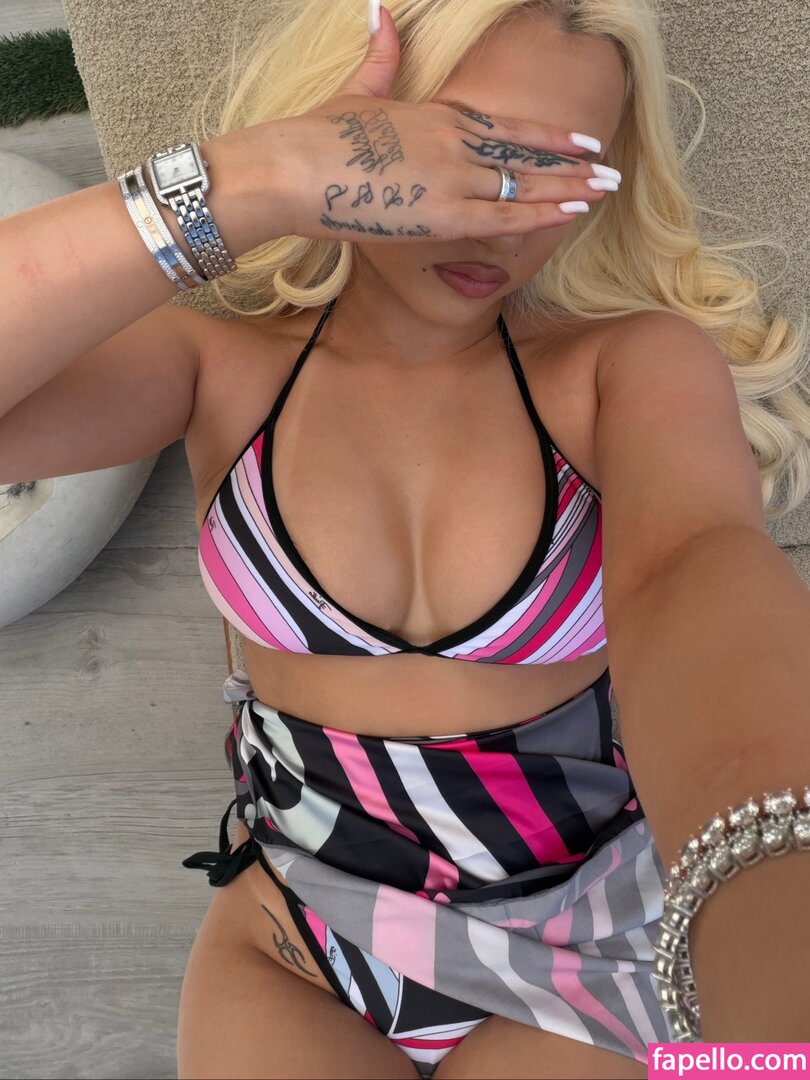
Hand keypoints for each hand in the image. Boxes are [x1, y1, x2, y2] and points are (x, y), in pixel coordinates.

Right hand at [264, 5, 619, 243]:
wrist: (290, 169)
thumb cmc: (316, 136)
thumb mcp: (356, 90)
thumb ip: (380, 56)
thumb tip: (380, 9)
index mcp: (439, 116)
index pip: (509, 128)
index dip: (550, 138)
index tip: (583, 144)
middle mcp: (455, 143)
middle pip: (526, 156)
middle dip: (573, 166)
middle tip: (613, 173)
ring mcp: (452, 177)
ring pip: (524, 185)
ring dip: (569, 190)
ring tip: (607, 192)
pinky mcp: (441, 214)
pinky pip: (504, 218)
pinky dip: (541, 215)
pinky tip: (574, 212)